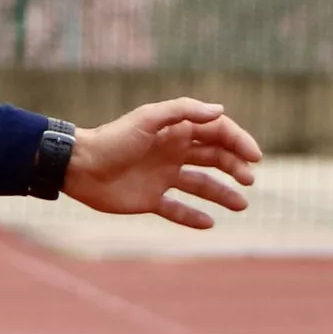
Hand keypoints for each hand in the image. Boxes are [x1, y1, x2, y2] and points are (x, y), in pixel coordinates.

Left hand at [64, 98, 260, 228]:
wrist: (78, 167)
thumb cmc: (112, 139)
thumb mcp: (147, 119)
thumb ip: (183, 111)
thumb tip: (219, 111)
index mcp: (175, 131)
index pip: (216, 133)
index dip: (238, 142)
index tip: (254, 157)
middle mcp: (173, 152)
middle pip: (214, 159)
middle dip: (235, 168)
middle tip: (248, 181)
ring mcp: (162, 177)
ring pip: (201, 185)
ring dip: (222, 194)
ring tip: (241, 205)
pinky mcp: (150, 199)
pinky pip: (177, 209)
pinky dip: (193, 216)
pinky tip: (210, 223)